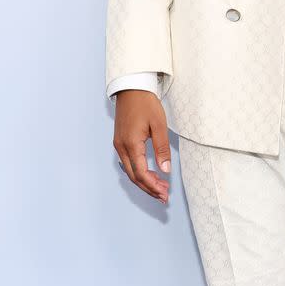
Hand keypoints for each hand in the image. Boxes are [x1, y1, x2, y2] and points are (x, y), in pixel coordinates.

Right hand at [113, 90, 171, 204]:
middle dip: (149, 188)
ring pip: (130, 171)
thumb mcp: (159, 125)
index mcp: (131, 144)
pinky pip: (128, 163)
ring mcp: (119, 144)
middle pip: (134, 176)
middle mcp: (121, 147)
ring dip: (144, 181)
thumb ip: (162, 148)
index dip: (152, 185)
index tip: (164, 193)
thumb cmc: (146, 104)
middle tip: (164, 196)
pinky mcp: (120, 141)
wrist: (131, 88)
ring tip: (160, 188)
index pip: (141, 173)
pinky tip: (149, 175)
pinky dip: (138, 172)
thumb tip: (165, 170)